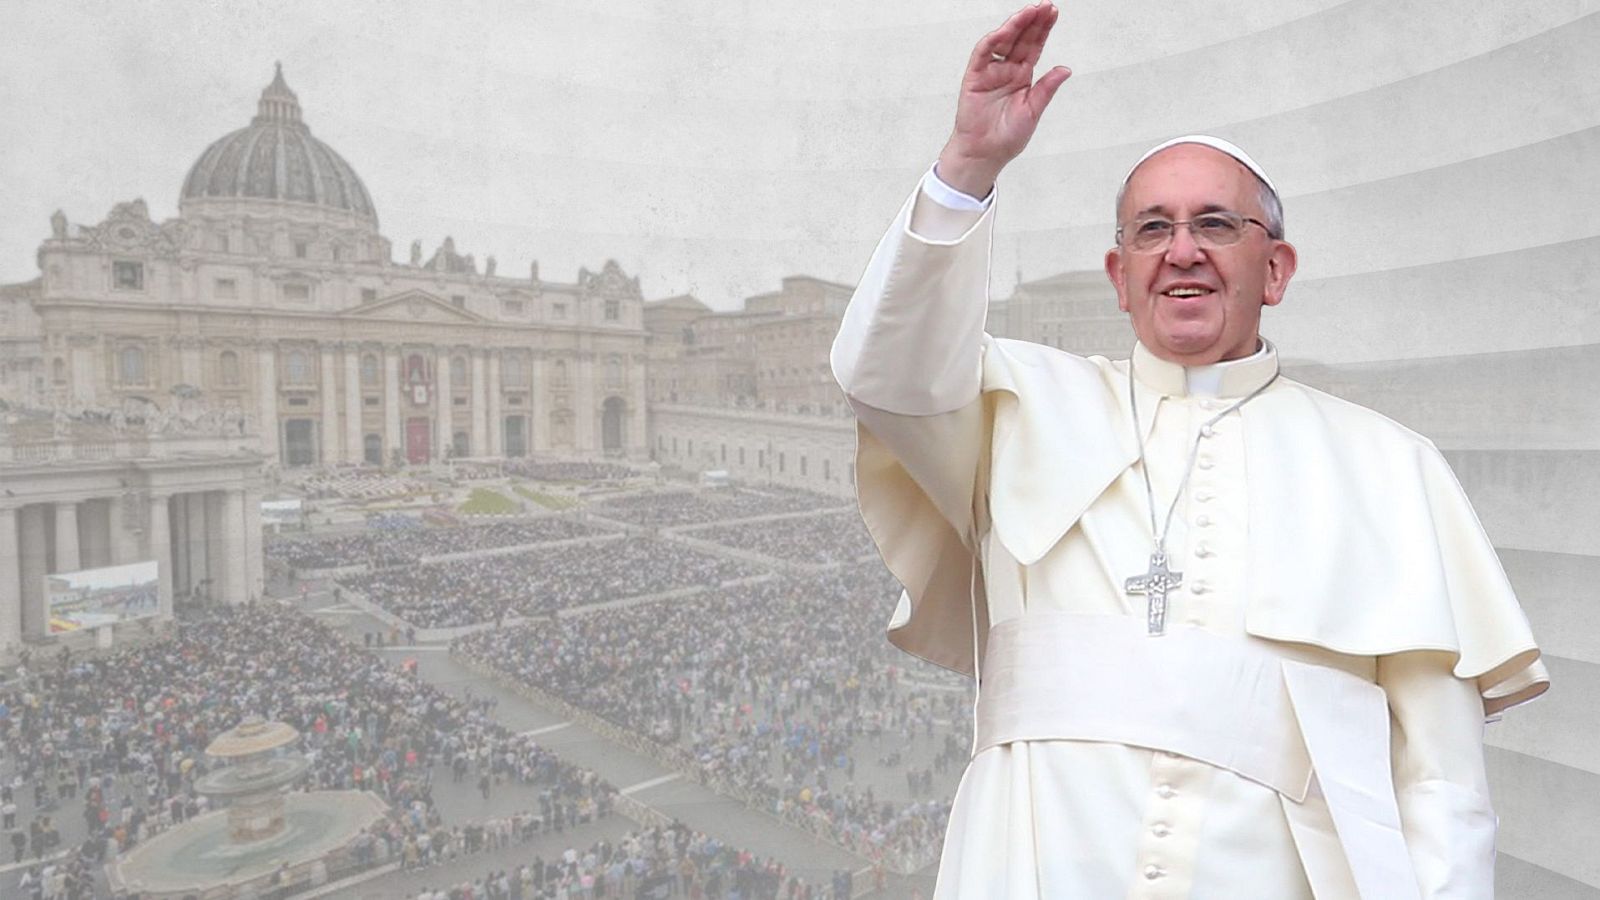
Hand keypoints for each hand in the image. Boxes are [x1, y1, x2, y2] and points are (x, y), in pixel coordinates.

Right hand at [937, 2, 1071, 197]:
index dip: (1043, 29)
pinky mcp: (974, 77)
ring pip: (1003, 42)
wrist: (986, 154)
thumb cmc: (1007, 137)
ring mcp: (990, 72)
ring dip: (1015, 26)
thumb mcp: (1033, 111)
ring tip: (1029, 12)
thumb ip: (1046, 88)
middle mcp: (1007, 70)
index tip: (1053, 12)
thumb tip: (1065, 69)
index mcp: (1022, 76)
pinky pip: (983, 54)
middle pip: (1021, 39)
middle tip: (1045, 6)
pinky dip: (993, 40)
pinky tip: (1005, 30)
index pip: (1034, 47)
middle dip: (1033, 21)